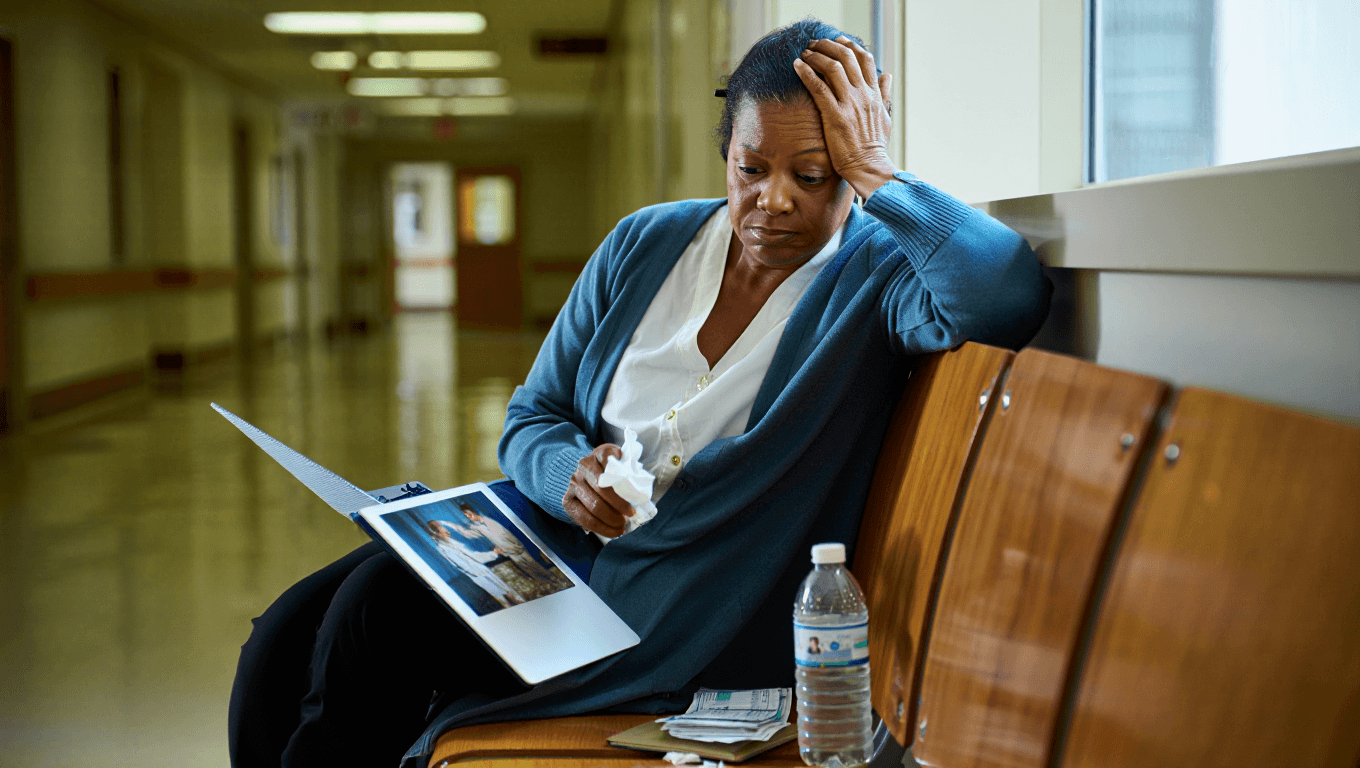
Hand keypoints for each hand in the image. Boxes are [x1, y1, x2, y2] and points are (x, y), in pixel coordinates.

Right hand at [562, 443, 633, 536]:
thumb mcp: (623, 466)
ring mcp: (574, 482)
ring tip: (622, 525)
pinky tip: (614, 531)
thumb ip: (631, 474)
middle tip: (631, 514)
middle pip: (602, 489)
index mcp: (601, 453)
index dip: (623, 483)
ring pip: (593, 506)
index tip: (634, 497)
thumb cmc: (613, 473)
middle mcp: (584, 465)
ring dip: (611, 519)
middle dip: (619, 505)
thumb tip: (640, 495)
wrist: (587, 476)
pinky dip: (602, 528)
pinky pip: (584, 518)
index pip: (611, 465)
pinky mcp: (567, 500)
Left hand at [794, 36, 896, 199]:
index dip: (850, 46)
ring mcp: (850, 104)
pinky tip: (797, 65)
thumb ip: (885, 94)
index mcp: (874, 94)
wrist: (869, 167)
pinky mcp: (836, 115)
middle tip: (815, 44)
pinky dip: (807, 73)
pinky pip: (819, 87)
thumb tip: (888, 75)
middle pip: (847, 57)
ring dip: (816, 55)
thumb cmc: (874, 147)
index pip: (865, 59)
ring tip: (805, 52)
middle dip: (829, 46)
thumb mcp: (886, 117)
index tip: (838, 41)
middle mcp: (863, 95)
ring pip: (833, 67)